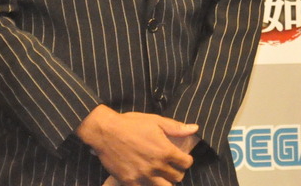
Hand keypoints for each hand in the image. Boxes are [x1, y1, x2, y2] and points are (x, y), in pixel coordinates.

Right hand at [78, 105, 198, 184]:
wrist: (105, 132)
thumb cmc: (131, 124)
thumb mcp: (156, 121)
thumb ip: (176, 127)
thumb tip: (195, 128)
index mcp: (165, 150)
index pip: (186, 163)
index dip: (186, 160)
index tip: (182, 158)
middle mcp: (156, 165)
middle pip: (177, 178)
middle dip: (177, 172)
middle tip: (172, 166)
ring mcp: (142, 175)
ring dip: (165, 182)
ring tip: (161, 175)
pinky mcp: (129, 181)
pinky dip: (147, 185)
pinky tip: (146, 178)